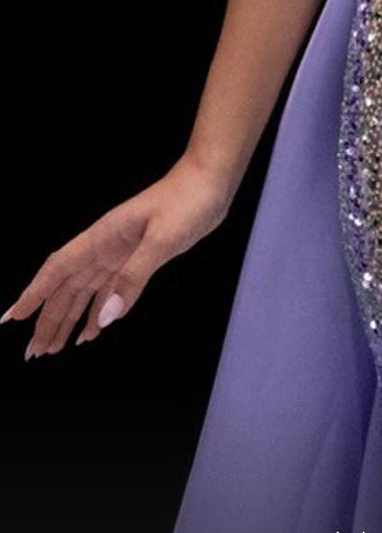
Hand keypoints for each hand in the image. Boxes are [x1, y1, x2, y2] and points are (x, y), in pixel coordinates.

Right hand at [1, 152, 234, 358]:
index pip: (58, 269)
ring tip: (53, 348)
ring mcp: (120, 252)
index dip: (34, 294)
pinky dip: (98, 312)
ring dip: (68, 319)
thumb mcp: (163, 239)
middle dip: (47, 319)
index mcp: (103, 237)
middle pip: (66, 287)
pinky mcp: (137, 257)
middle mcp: (105, 246)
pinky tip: (92, 331)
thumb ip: (134, 277)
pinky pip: (109, 290)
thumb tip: (106, 317)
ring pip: (84, 292)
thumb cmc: (187, 201)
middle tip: (33, 351)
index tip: (13, 318)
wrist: (210, 181)